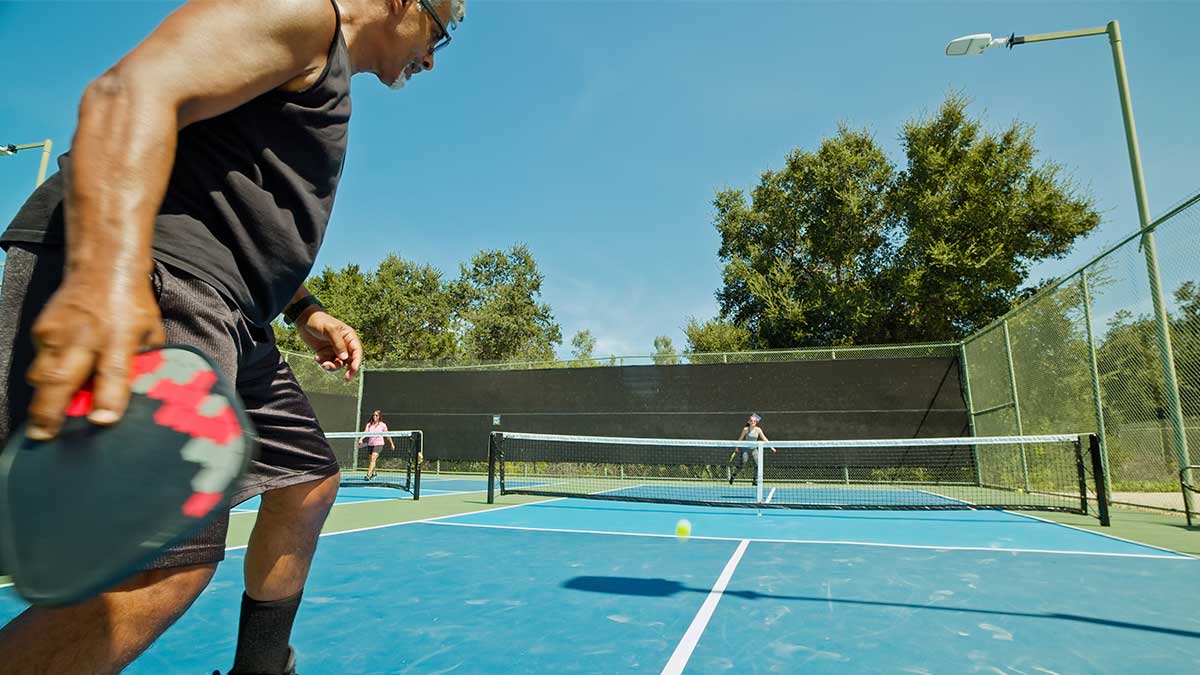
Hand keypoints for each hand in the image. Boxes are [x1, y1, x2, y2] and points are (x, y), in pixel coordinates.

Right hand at [26, 271, 164, 439]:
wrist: (102, 266)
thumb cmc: (132, 304)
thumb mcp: (150, 332)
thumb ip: (146, 362)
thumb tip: (146, 395)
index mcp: (120, 337)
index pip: (113, 373)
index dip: (107, 399)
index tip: (101, 421)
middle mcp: (85, 336)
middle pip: (61, 379)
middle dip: (50, 412)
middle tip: (44, 436)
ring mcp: (57, 333)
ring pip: (41, 375)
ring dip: (42, 401)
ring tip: (44, 426)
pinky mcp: (41, 331)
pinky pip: (39, 362)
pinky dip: (44, 380)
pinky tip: (54, 390)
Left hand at [296, 310, 362, 380]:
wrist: (303, 320)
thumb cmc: (319, 321)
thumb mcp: (330, 330)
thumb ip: (338, 344)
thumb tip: (345, 358)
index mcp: (349, 337)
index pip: (357, 351)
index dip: (357, 361)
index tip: (353, 369)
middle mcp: (344, 345)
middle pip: (351, 361)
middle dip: (349, 370)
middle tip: (347, 378)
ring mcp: (334, 350)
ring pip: (338, 364)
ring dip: (332, 367)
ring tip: (323, 364)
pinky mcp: (325, 354)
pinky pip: (327, 363)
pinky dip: (322, 363)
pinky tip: (316, 357)